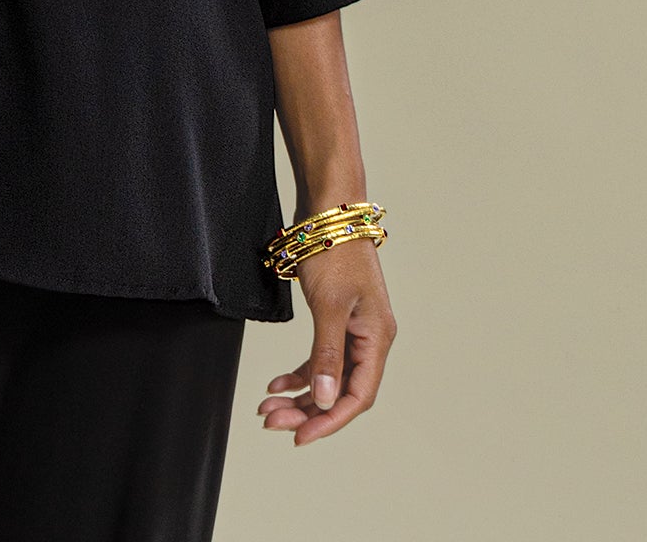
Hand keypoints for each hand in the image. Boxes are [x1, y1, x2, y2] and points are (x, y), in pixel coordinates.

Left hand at [256, 237, 395, 443]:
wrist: (329, 210)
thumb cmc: (334, 249)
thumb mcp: (329, 305)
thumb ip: (327, 353)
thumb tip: (326, 400)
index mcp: (377, 338)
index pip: (358, 396)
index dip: (330, 420)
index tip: (299, 437)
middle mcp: (369, 339)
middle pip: (341, 391)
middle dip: (307, 410)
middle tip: (272, 421)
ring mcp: (353, 329)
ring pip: (327, 377)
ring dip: (299, 395)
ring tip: (268, 408)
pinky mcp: (337, 319)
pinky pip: (320, 357)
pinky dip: (298, 372)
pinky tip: (276, 383)